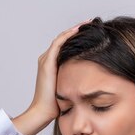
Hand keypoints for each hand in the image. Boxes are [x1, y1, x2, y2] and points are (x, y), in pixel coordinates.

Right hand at [12, 19, 92, 134]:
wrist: (43, 111)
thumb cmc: (55, 104)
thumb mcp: (68, 87)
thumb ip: (74, 79)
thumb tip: (90, 77)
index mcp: (50, 64)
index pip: (64, 45)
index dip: (76, 37)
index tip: (89, 31)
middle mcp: (46, 59)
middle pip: (62, 39)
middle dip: (76, 30)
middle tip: (91, 23)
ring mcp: (45, 60)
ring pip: (60, 39)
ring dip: (74, 30)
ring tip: (87, 23)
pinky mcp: (46, 64)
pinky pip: (58, 44)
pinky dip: (68, 36)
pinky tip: (78, 30)